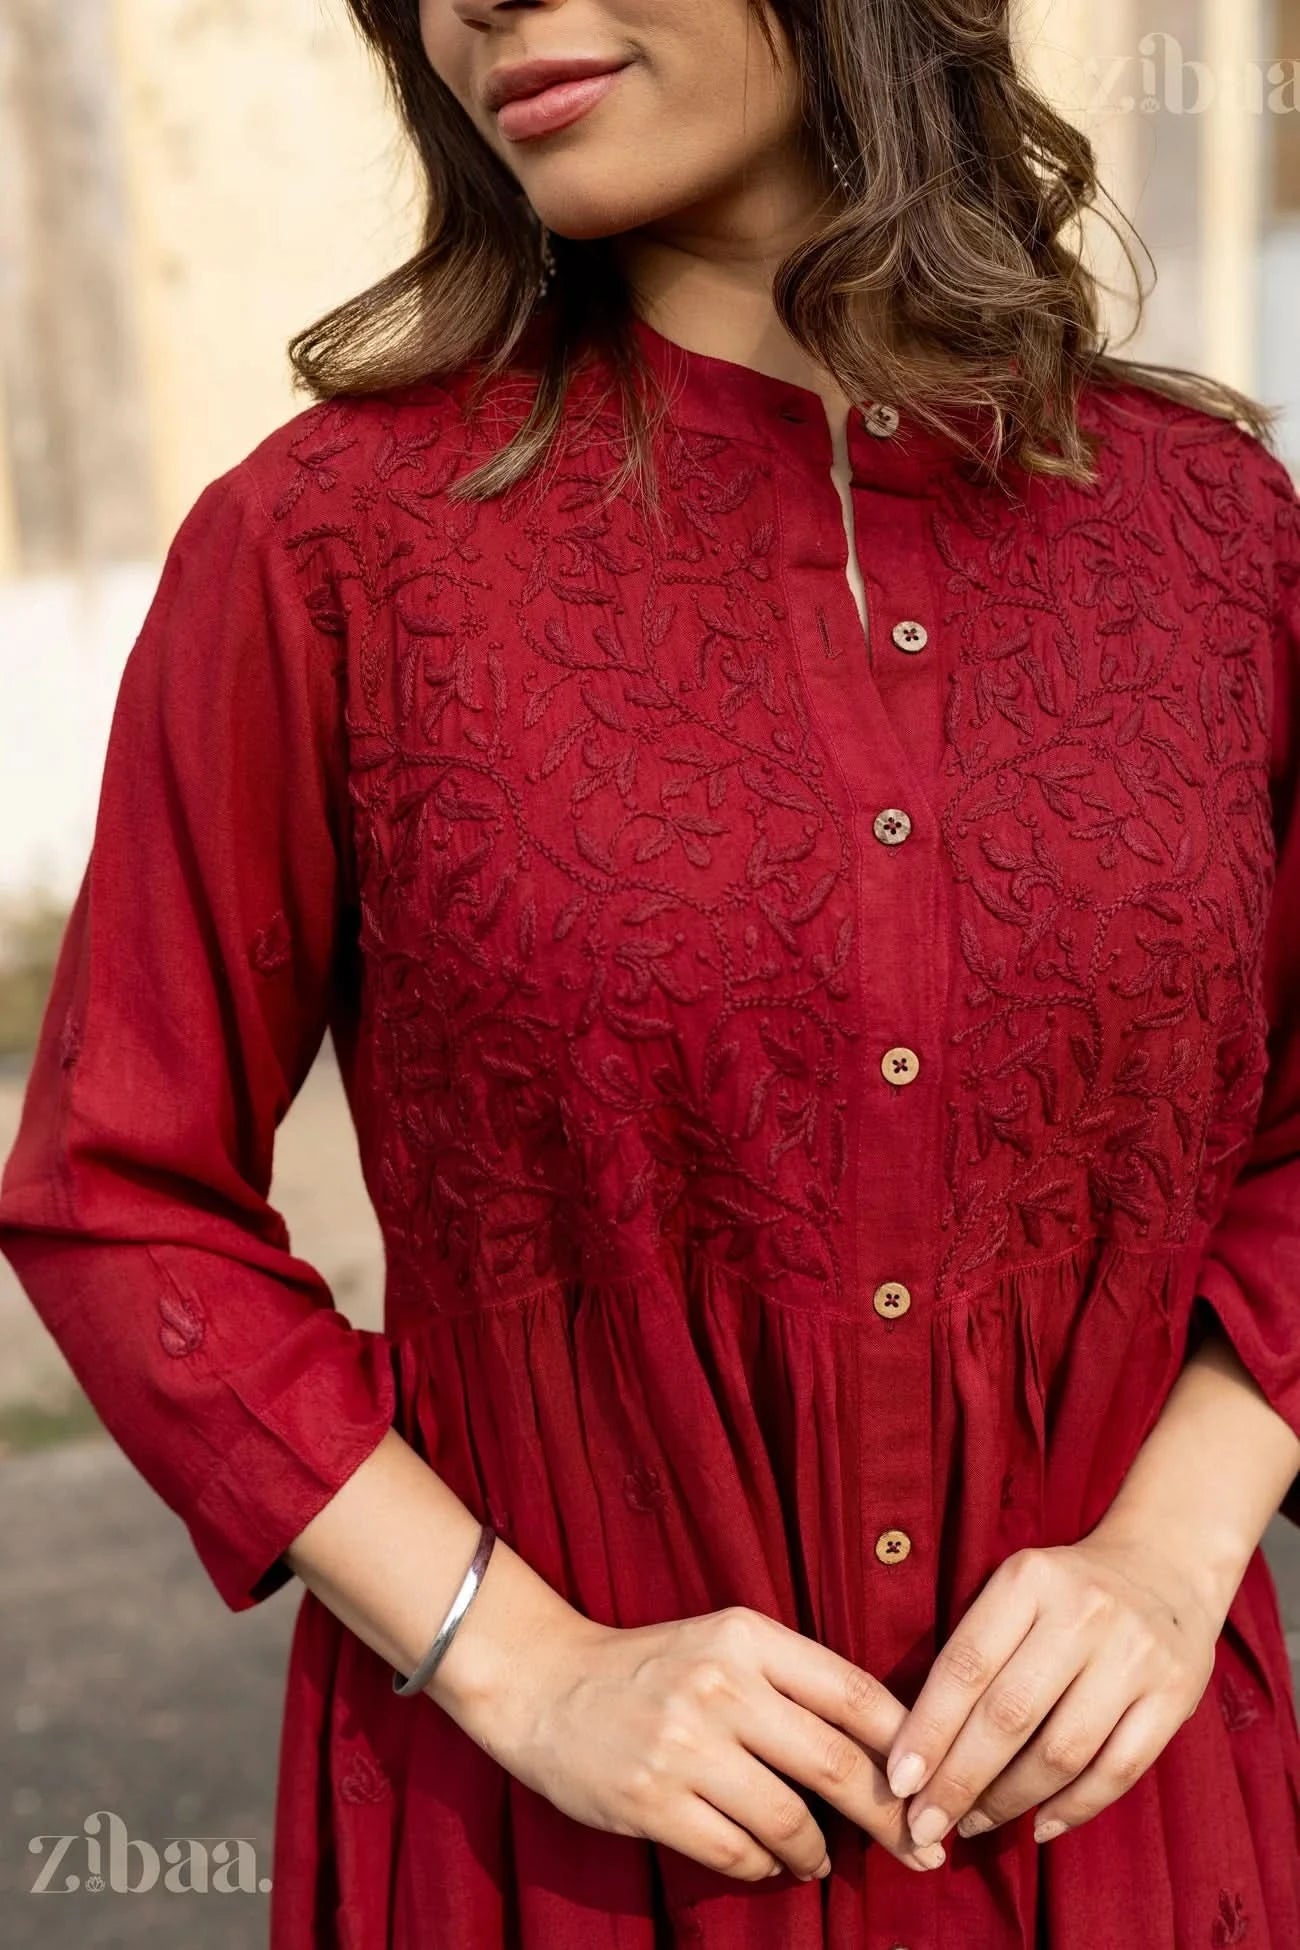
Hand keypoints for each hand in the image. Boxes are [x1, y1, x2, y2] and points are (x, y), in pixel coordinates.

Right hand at [459, 1602, 950, 1881]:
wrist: (544, 1683)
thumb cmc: (654, 1667)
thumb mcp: (725, 1645)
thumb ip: (795, 1683)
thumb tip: (890, 1748)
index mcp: (747, 1636)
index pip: (853, 1693)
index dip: (909, 1746)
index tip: (939, 1785)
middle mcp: (720, 1685)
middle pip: (836, 1763)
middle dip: (893, 1817)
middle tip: (924, 1849)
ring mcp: (683, 1744)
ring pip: (791, 1819)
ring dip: (820, 1850)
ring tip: (822, 1856)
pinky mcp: (651, 1799)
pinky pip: (739, 1852)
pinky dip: (768, 1865)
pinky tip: (771, 1859)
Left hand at [883, 1530, 1223, 1849]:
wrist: (1166, 1567)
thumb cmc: (1065, 1592)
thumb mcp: (1016, 1590)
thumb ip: (975, 1649)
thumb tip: (918, 1746)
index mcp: (1028, 1579)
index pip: (966, 1665)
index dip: (928, 1730)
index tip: (898, 1782)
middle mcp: (1083, 1612)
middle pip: (1008, 1715)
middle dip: (959, 1781)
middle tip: (924, 1826)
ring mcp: (1135, 1655)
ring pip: (1061, 1752)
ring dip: (1010, 1801)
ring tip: (975, 1823)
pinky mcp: (1175, 1695)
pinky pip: (1118, 1771)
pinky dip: (1073, 1808)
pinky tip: (1039, 1826)